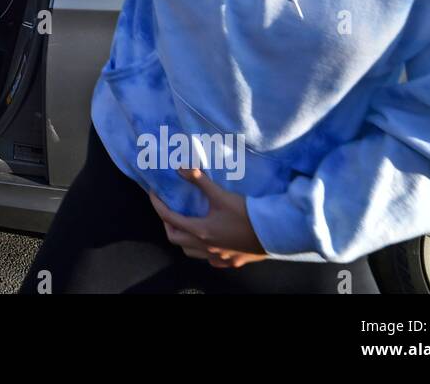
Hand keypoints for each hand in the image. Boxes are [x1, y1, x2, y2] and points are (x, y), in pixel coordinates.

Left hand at [148, 168, 267, 268]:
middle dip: (167, 224)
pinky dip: (202, 251)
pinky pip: (209, 260)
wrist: (276, 232)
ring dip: (183, 239)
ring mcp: (218, 258)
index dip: (158, 205)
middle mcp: (206, 248)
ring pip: (190, 252)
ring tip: (185, 224)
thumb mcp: (222, 195)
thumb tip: (180, 167)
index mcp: (200, 231)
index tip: (153, 194)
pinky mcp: (231, 262)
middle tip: (168, 209)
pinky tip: (208, 241)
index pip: (169, 218)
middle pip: (175, 239)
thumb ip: (200, 181)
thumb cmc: (247, 214)